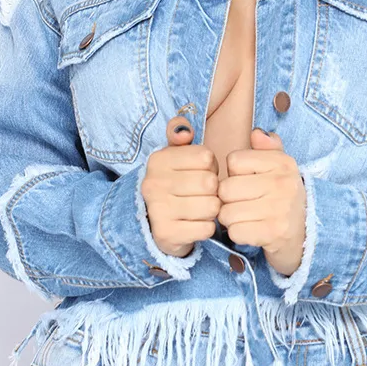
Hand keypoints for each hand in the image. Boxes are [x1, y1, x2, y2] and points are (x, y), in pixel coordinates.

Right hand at [141, 116, 220, 258]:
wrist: (152, 223)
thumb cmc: (174, 182)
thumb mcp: (174, 154)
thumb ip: (178, 131)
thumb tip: (184, 132)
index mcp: (158, 159)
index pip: (206, 157)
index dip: (211, 166)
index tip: (200, 172)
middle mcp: (153, 183)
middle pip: (210, 182)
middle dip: (213, 189)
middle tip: (202, 193)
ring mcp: (158, 210)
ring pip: (211, 206)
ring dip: (211, 209)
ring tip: (200, 208)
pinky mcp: (166, 234)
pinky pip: (206, 228)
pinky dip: (206, 227)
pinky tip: (195, 224)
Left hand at [217, 128, 306, 276]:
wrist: (307, 233)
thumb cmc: (283, 196)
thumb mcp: (280, 166)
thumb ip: (267, 147)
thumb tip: (256, 133)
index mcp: (282, 162)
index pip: (234, 160)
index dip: (234, 173)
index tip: (247, 181)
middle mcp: (283, 182)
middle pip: (226, 188)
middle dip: (227, 199)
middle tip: (241, 203)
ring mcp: (279, 208)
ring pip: (227, 212)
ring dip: (230, 219)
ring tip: (245, 217)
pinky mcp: (274, 232)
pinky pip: (235, 232)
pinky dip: (238, 234)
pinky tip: (250, 231)